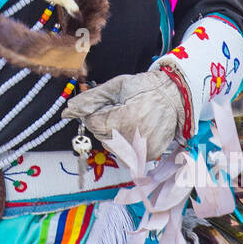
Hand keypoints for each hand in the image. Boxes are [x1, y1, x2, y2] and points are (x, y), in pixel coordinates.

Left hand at [63, 68, 187, 161]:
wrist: (174, 95)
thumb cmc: (144, 88)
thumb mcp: (115, 87)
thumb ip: (89, 100)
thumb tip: (68, 111)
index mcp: (123, 119)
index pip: (93, 123)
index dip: (96, 112)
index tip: (109, 105)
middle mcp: (133, 139)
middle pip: (101, 136)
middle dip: (104, 124)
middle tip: (121, 111)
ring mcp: (142, 150)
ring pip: (112, 148)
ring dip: (114, 136)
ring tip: (129, 120)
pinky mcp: (149, 156)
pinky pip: (127, 156)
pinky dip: (126, 146)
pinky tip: (135, 132)